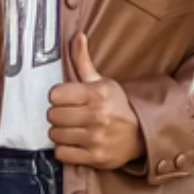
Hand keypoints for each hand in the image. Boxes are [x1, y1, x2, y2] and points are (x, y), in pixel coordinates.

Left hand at [48, 34, 145, 169]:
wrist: (140, 134)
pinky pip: (62, 154)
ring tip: (71, 129)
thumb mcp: (102, 82)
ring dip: (60, 133)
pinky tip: (73, 143)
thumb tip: (77, 36)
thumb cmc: (116, 105)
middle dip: (57, 115)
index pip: (55, 94)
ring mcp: (96, 138)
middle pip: (53, 115)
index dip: (57, 97)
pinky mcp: (94, 157)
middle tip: (67, 116)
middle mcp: (96, 116)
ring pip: (55, 135)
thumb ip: (83, 61)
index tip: (65, 99)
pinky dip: (64, 150)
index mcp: (97, 94)